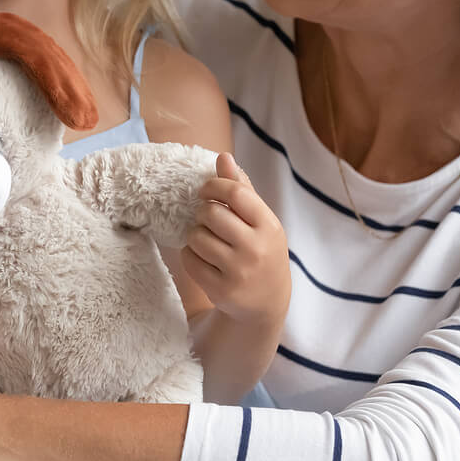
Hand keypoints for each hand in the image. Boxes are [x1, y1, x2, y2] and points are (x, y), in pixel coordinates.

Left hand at [181, 154, 289, 327]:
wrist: (268, 303)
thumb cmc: (262, 251)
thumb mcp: (261, 220)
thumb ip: (242, 189)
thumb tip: (224, 157)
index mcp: (269, 226)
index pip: (236, 193)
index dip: (214, 185)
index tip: (206, 190)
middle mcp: (256, 248)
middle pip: (211, 213)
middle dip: (203, 212)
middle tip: (208, 219)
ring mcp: (238, 272)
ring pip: (197, 237)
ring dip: (196, 234)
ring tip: (207, 240)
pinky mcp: (221, 290)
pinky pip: (190, 260)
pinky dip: (190, 254)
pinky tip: (203, 258)